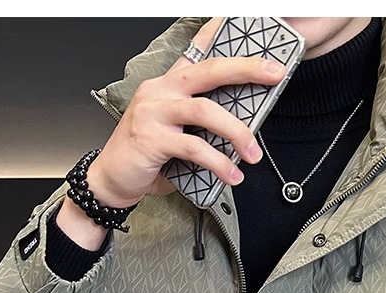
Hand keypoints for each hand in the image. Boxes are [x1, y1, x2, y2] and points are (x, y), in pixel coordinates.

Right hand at [88, 16, 285, 207]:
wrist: (112, 179)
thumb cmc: (146, 156)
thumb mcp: (176, 133)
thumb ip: (202, 126)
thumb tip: (242, 133)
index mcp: (168, 85)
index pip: (197, 51)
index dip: (218, 32)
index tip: (239, 20)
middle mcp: (161, 91)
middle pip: (209, 70)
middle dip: (246, 70)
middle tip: (273, 74)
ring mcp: (154, 112)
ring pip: (204, 110)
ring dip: (236, 131)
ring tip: (253, 153)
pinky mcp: (152, 138)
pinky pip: (193, 146)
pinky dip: (217, 162)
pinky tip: (231, 174)